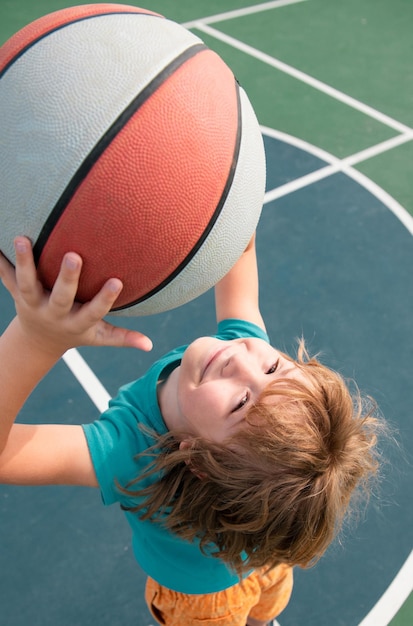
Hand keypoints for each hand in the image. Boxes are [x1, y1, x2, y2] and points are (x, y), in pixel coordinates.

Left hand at [0, 237, 152, 356]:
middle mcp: (53, 313)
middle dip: (67, 278)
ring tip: (23, 238)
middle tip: (73, 255)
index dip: (105, 300)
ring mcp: (32, 303)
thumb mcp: (98, 337)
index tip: (117, 282)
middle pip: (60, 297)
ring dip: (25, 262)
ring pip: (26, 283)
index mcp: (75, 323)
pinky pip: (4, 277)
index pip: (93, 312)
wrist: (38, 341)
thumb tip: (149, 345)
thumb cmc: (76, 332)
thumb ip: (123, 338)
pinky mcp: (16, 293)